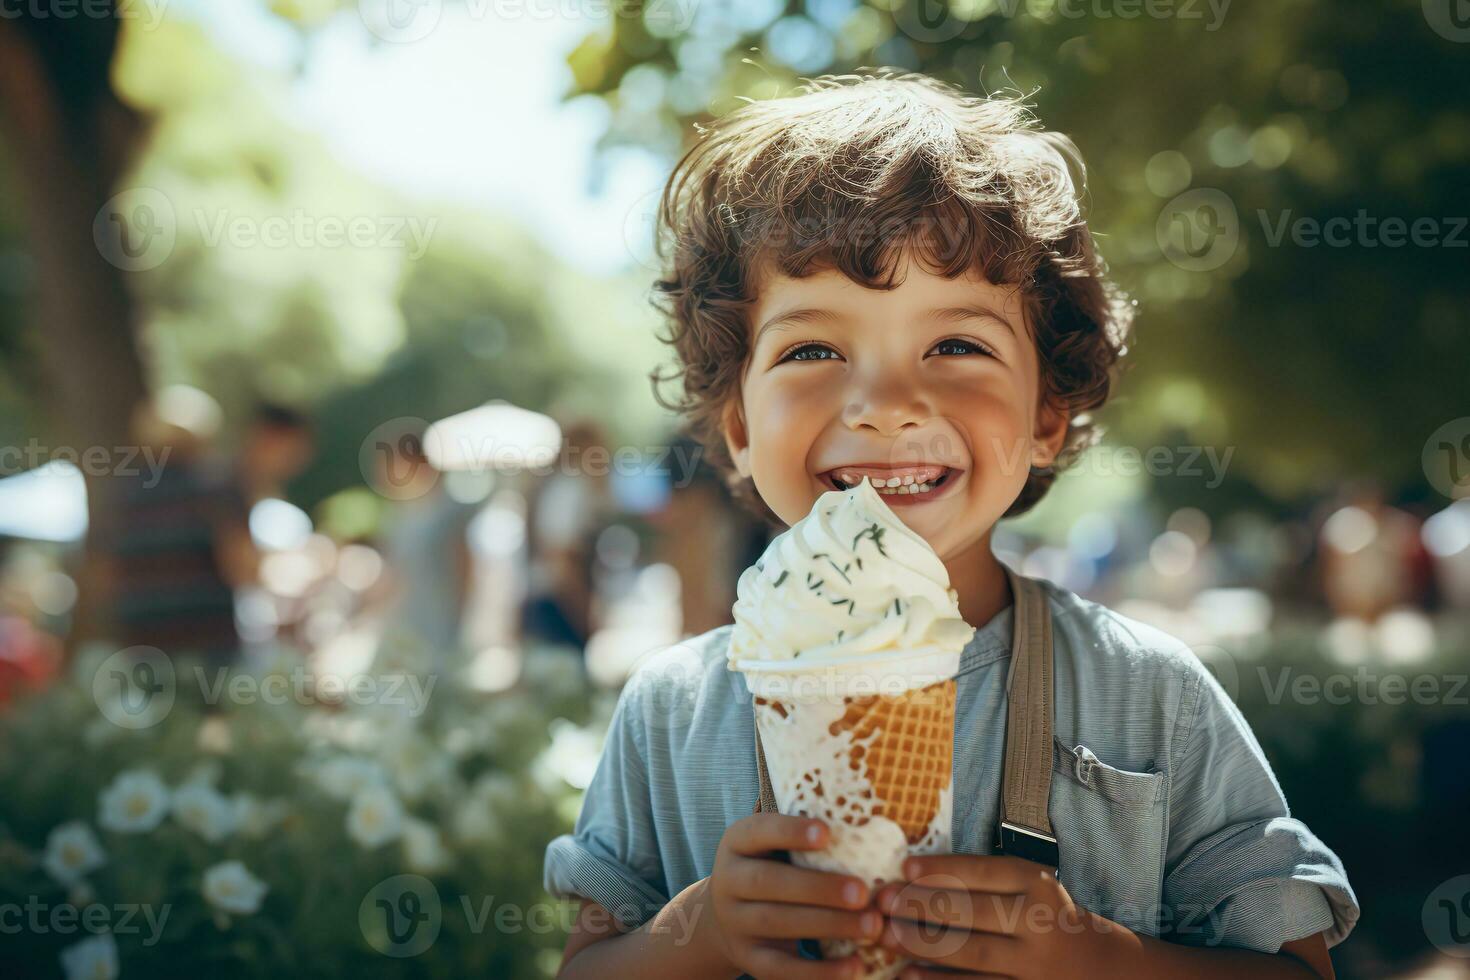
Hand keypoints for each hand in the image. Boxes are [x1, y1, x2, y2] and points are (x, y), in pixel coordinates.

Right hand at [707, 813, 883, 978]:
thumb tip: (862, 816)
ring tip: (872, 926)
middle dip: (818, 888)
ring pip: (778, 924)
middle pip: (769, 882)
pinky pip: (782, 968)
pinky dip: (819, 971)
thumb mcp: (773, 845)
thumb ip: (805, 835)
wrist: (724, 918)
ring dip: (828, 925)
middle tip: (862, 892)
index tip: (827, 833)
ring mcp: (735, 922)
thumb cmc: (772, 867)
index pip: (760, 831)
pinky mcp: (749, 958)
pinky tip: (855, 966)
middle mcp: (729, 881)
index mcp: (737, 842)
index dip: (791, 831)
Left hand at [873, 854, 1116, 978]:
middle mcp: (1039, 922)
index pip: (985, 872)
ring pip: (972, 952)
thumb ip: (985, 880)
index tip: (905, 868)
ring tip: (886, 937)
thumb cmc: (1046, 916)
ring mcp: (1034, 963)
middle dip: (923, 905)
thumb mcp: (1030, 886)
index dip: (943, 869)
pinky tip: (908, 976)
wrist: (1099, 967)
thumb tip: (914, 875)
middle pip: (973, 911)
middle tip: (883, 901)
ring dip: (923, 945)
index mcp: (1038, 885)